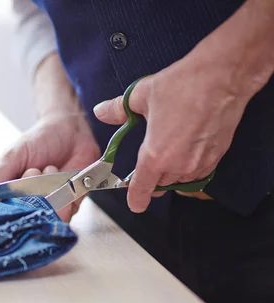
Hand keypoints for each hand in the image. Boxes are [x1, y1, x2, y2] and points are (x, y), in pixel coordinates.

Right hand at [0, 110, 100, 221]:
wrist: (72, 129)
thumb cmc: (38, 140)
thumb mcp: (11, 157)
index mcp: (8, 196)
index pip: (1, 218)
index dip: (6, 214)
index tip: (13, 197)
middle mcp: (28, 205)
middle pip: (26, 220)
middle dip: (31, 194)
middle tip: (33, 170)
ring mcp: (49, 208)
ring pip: (46, 218)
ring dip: (50, 193)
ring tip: (49, 169)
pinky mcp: (70, 207)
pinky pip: (66, 216)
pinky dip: (66, 198)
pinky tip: (64, 180)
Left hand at [92, 65, 237, 212]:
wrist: (223, 76)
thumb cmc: (184, 85)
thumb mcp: (141, 96)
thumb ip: (119, 110)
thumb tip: (101, 111)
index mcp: (156, 155)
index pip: (142, 188)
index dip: (136, 199)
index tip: (134, 204)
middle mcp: (178, 165)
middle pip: (160, 185)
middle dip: (151, 179)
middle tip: (148, 162)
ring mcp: (200, 163)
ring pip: (179, 181)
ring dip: (171, 173)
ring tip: (168, 149)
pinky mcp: (216, 157)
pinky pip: (198, 174)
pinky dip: (189, 168)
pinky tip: (186, 151)